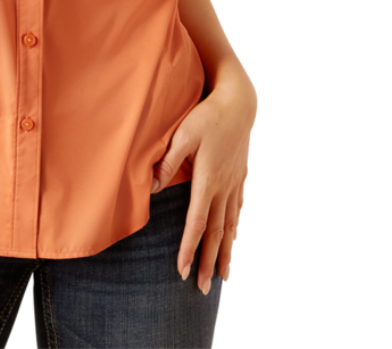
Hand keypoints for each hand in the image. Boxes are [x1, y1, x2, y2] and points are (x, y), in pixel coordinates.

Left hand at [151, 76, 254, 293]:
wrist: (239, 103)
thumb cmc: (207, 115)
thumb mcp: (183, 134)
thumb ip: (168, 161)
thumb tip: (152, 187)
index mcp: (208, 180)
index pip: (197, 222)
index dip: (189, 248)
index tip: (182, 270)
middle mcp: (223, 186)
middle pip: (216, 232)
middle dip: (208, 261)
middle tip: (202, 288)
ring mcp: (234, 182)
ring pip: (230, 224)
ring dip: (224, 251)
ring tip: (223, 275)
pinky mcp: (239, 175)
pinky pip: (237, 208)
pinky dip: (234, 226)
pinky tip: (234, 236)